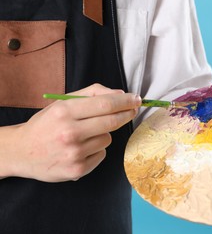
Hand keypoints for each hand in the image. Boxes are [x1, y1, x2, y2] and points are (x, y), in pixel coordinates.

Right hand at [1, 84, 140, 181]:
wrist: (22, 152)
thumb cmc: (46, 124)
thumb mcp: (62, 103)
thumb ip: (92, 94)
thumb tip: (120, 95)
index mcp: (64, 112)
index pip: (104, 104)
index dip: (125, 101)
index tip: (137, 99)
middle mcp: (69, 132)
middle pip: (111, 122)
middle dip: (127, 114)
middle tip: (133, 110)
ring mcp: (74, 153)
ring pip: (107, 139)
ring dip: (104, 134)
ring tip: (85, 135)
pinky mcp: (77, 169)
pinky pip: (102, 154)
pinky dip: (97, 149)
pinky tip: (81, 148)